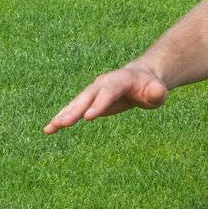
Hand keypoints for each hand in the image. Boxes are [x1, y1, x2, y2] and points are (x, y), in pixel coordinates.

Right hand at [43, 65, 168, 134]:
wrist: (140, 78)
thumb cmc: (150, 87)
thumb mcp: (158, 90)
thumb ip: (157, 93)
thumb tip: (157, 94)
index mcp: (120, 80)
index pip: (108, 93)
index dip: (98, 104)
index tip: (88, 117)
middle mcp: (102, 84)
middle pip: (87, 97)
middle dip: (75, 111)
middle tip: (63, 123)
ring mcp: (93, 92)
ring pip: (76, 104)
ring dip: (63, 115)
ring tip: (50, 128)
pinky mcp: (88, 101)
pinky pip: (73, 110)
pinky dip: (62, 118)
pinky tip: (50, 130)